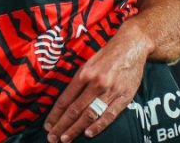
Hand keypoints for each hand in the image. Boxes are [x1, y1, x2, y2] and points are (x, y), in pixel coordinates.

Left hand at [43, 25, 149, 140]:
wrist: (131, 46)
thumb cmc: (107, 54)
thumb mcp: (88, 62)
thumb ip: (78, 80)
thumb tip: (66, 100)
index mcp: (84, 74)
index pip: (66, 99)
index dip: (56, 114)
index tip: (48, 125)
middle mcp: (95, 83)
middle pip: (75, 109)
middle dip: (62, 125)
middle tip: (52, 138)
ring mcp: (110, 91)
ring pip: (90, 114)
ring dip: (76, 129)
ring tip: (65, 139)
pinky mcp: (124, 97)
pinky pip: (109, 115)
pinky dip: (98, 126)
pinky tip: (88, 134)